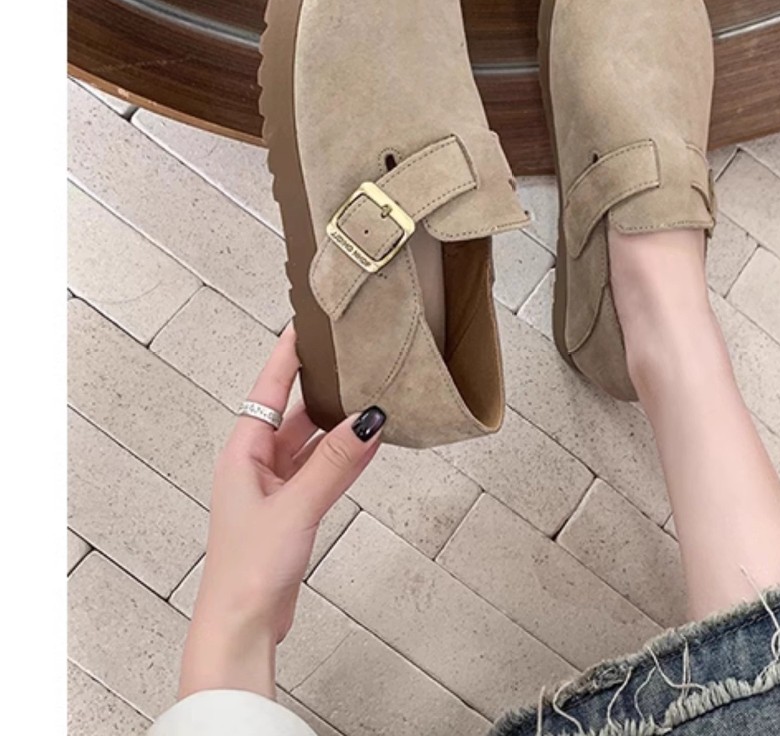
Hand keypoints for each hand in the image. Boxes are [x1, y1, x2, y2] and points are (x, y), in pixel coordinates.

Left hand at [179, 326, 385, 700]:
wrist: (241, 628)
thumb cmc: (248, 570)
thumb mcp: (296, 506)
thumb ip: (335, 462)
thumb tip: (368, 418)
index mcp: (242, 453)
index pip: (268, 387)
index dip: (289, 353)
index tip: (308, 321)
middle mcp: (255, 465)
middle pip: (292, 412)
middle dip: (321, 386)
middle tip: (352, 355)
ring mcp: (273, 490)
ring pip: (310, 443)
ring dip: (335, 425)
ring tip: (368, 394)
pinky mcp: (290, 513)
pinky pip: (319, 471)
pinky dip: (341, 458)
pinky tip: (364, 445)